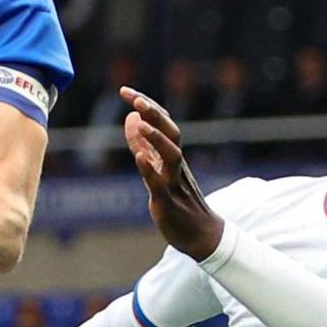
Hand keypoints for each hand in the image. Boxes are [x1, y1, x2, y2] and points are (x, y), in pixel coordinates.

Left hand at [121, 89, 222, 260]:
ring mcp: (174, 182)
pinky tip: (139, 157)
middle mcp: (176, 164)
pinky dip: (149, 169)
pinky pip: (160, 183)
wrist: (201, 235)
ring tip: (140, 121)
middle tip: (135, 98)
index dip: (146, 105)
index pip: (162, 123)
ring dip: (156, 137)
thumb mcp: (157, 168)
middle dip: (154, 112)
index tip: (125, 90)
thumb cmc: (179, 202)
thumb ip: (143, 144)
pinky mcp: (168, 201)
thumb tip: (130, 118)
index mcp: (172, 155)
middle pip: (171, 131)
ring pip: (172, 154)